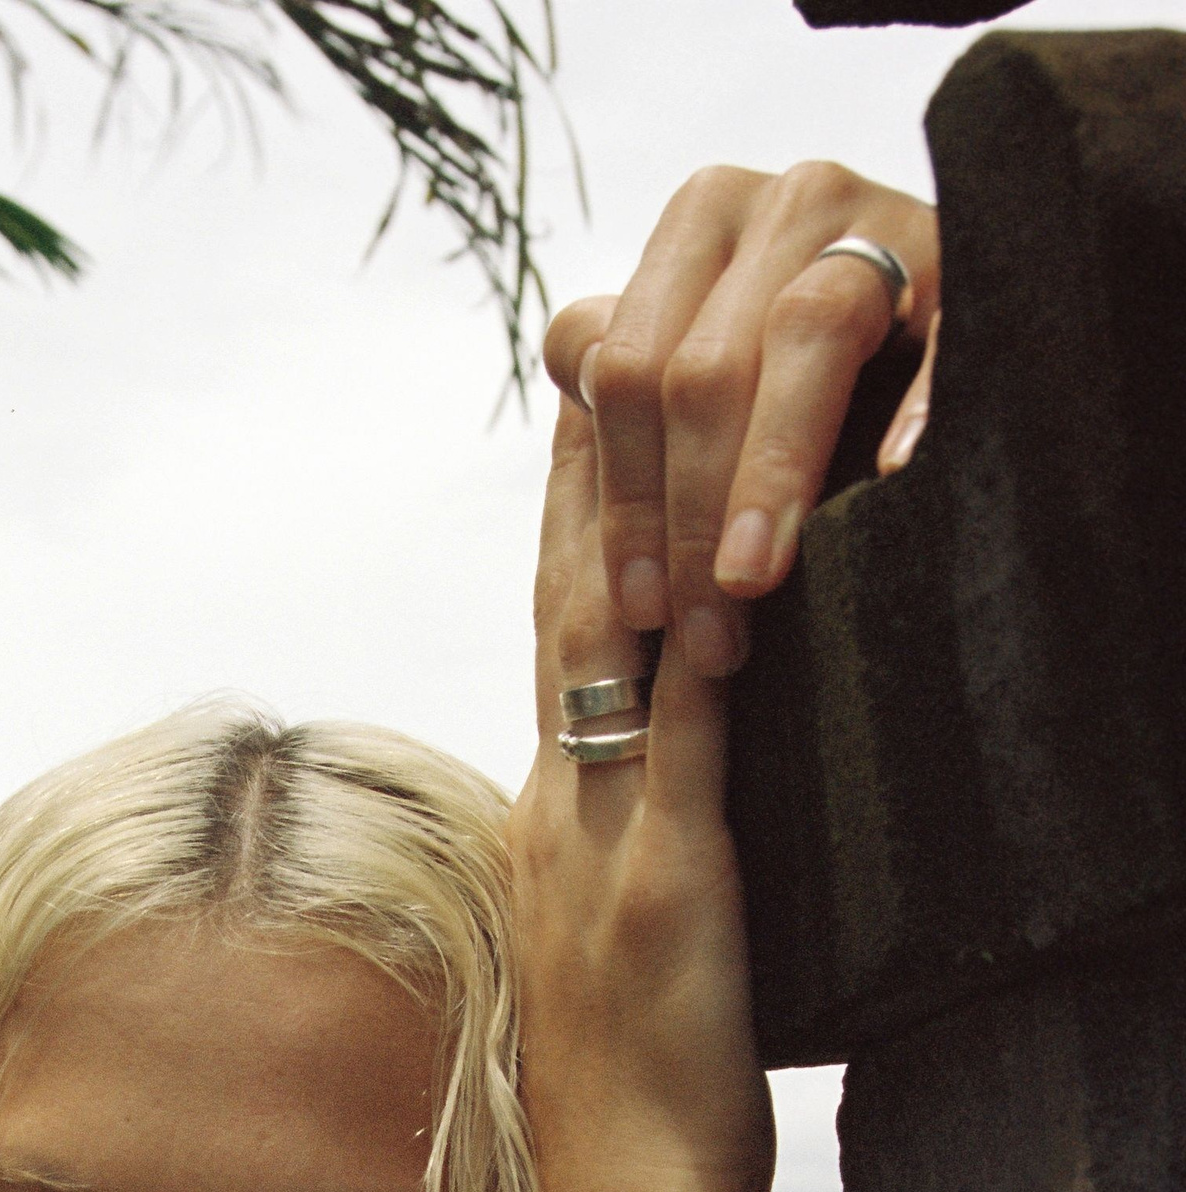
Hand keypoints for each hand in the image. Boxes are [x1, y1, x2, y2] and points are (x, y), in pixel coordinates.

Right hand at [509, 394, 775, 1191]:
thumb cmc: (632, 1121)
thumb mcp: (619, 977)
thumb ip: (625, 885)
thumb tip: (648, 834)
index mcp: (547, 839)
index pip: (551, 655)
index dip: (561, 534)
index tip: (575, 432)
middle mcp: (559, 823)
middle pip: (561, 616)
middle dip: (576, 479)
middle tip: (590, 355)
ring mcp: (605, 848)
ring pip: (603, 651)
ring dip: (619, 515)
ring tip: (637, 394)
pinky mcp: (669, 885)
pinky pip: (680, 740)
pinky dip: (699, 646)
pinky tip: (724, 561)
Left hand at [542, 164, 938, 676]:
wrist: (944, 347)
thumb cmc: (791, 387)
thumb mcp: (694, 365)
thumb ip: (629, 370)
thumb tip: (576, 368)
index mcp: (702, 222)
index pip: (630, 365)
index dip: (626, 496)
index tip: (639, 607)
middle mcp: (784, 203)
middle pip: (705, 366)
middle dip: (693, 516)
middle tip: (704, 635)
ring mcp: (881, 221)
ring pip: (803, 334)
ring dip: (773, 471)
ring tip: (752, 580)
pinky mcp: (969, 262)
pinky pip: (942, 332)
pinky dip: (917, 402)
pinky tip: (891, 474)